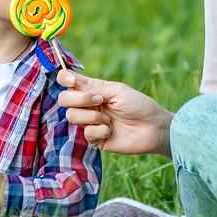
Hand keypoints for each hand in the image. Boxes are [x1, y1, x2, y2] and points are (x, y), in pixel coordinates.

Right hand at [56, 69, 173, 156]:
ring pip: (71, 116)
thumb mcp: (116, 90)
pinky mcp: (94, 138)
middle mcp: (87, 104)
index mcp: (92, 88)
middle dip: (78, 99)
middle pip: (64, 99)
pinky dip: (99, 130)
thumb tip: (71, 85)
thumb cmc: (138, 105)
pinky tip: (110, 130)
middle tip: (98, 100)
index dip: (64, 79)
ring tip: (109, 119)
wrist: (152, 128)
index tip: (71, 81)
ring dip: (91, 116)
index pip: (68, 80)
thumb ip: (92, 88)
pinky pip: (85, 133)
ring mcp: (89, 121)